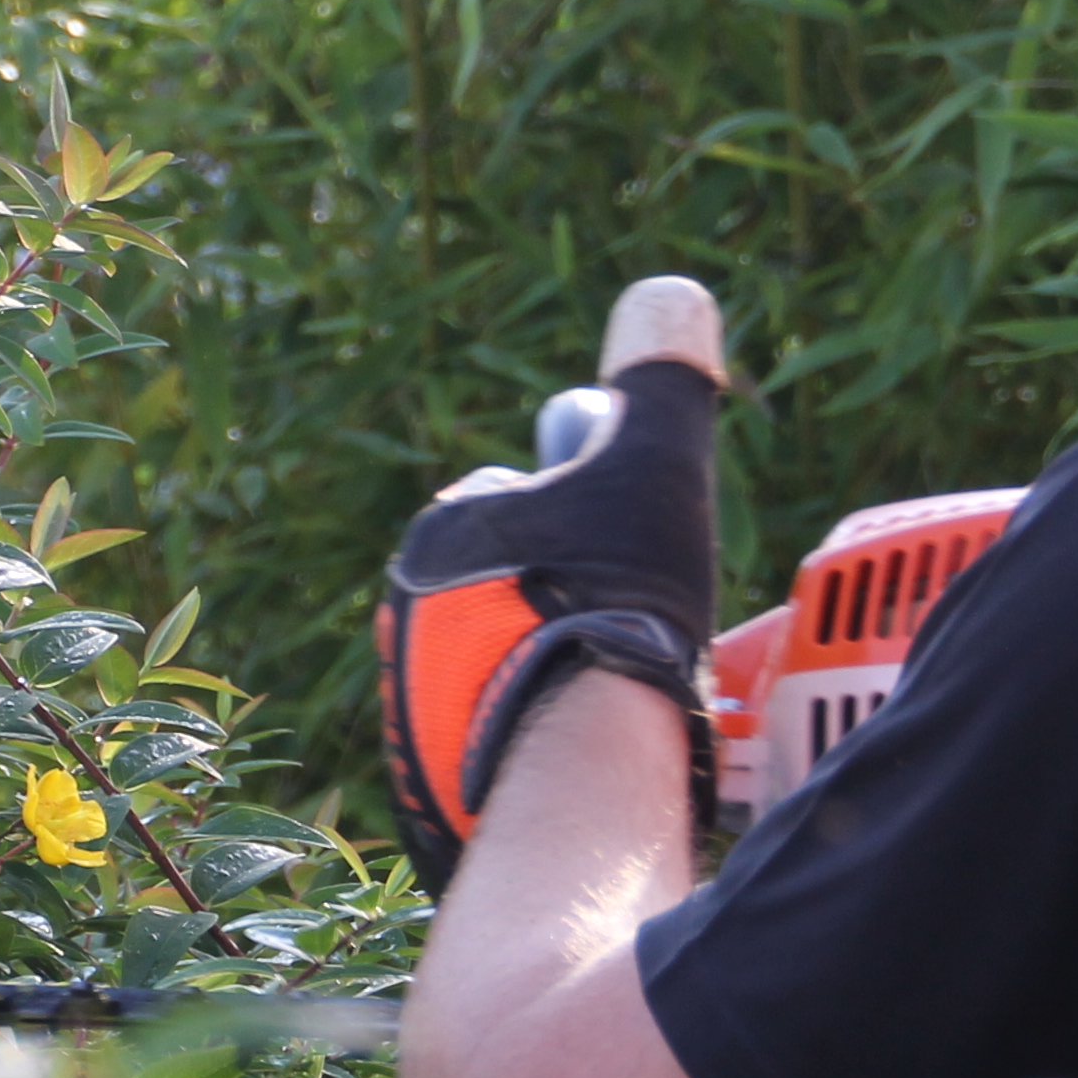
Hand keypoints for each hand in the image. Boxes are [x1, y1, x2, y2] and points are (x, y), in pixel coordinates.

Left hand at [374, 276, 724, 888]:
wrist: (581, 754)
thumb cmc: (617, 594)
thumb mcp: (654, 462)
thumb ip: (661, 377)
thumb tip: (672, 294)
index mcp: (440, 536)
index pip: (523, 507)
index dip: (589, 525)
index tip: (623, 561)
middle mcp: (404, 618)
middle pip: (511, 591)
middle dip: (564, 604)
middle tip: (622, 631)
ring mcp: (409, 707)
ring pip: (499, 671)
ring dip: (547, 677)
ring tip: (607, 698)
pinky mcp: (426, 784)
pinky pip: (488, 746)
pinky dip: (529, 744)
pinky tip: (578, 750)